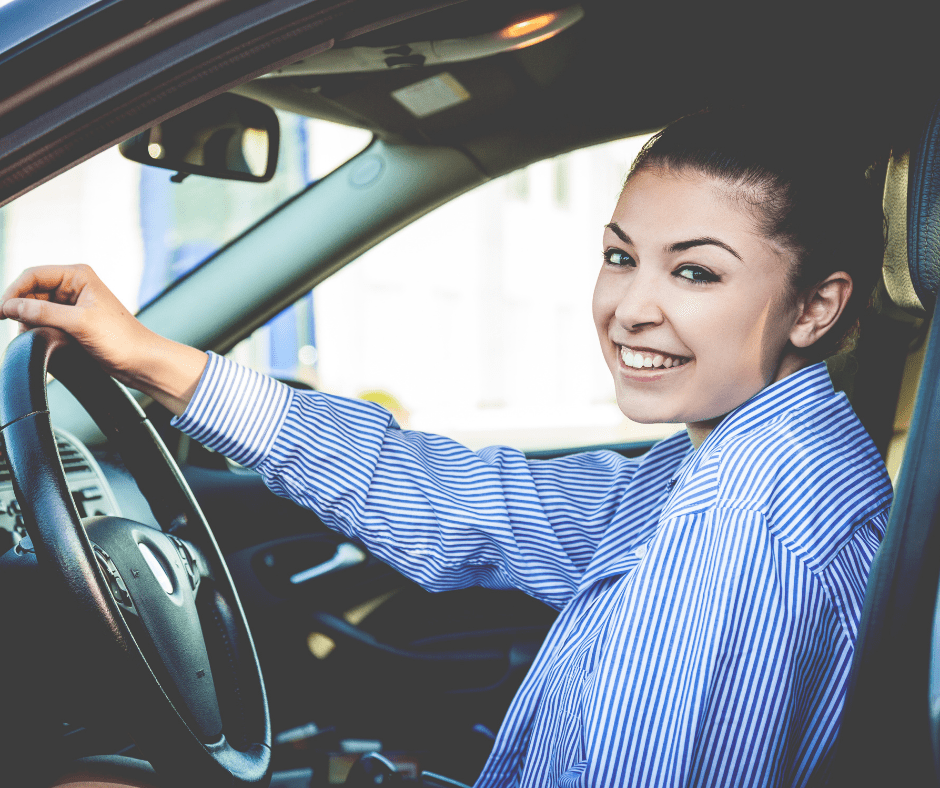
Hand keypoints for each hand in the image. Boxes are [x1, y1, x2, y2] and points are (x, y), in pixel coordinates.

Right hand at [0, 264, 206, 415]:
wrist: (141, 361)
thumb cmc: (120, 339)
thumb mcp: (79, 322)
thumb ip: (42, 312)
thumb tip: (9, 306)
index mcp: (78, 275)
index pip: (32, 275)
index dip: (13, 292)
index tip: (1, 312)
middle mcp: (74, 286)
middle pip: (31, 291)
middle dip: (22, 309)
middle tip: (20, 329)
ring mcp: (73, 304)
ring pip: (35, 308)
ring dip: (30, 321)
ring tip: (35, 336)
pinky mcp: (73, 321)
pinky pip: (45, 321)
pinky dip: (39, 330)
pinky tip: (43, 340)